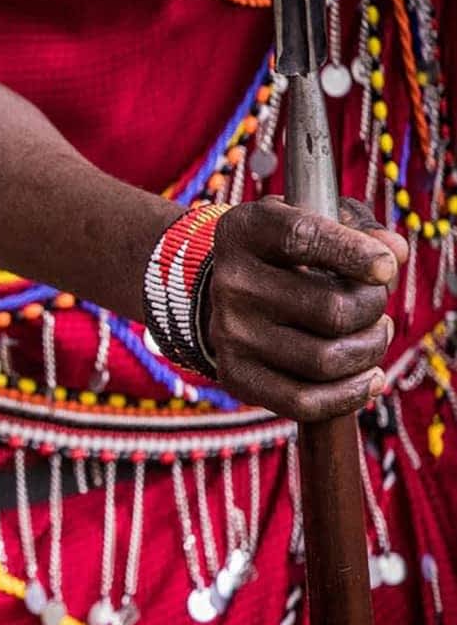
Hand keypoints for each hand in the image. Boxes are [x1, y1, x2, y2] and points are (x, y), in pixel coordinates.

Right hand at [204, 196, 407, 420]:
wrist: (235, 294)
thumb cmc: (292, 254)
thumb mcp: (320, 222)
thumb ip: (361, 229)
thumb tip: (395, 253)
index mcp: (246, 231)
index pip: (302, 237)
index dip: (354, 253)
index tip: (387, 268)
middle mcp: (231, 282)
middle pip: (332, 310)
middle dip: (373, 308)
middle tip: (375, 304)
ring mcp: (229, 333)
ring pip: (327, 359)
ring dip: (370, 350)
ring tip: (373, 335)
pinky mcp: (235, 374)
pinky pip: (304, 402)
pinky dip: (350, 394)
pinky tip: (369, 377)